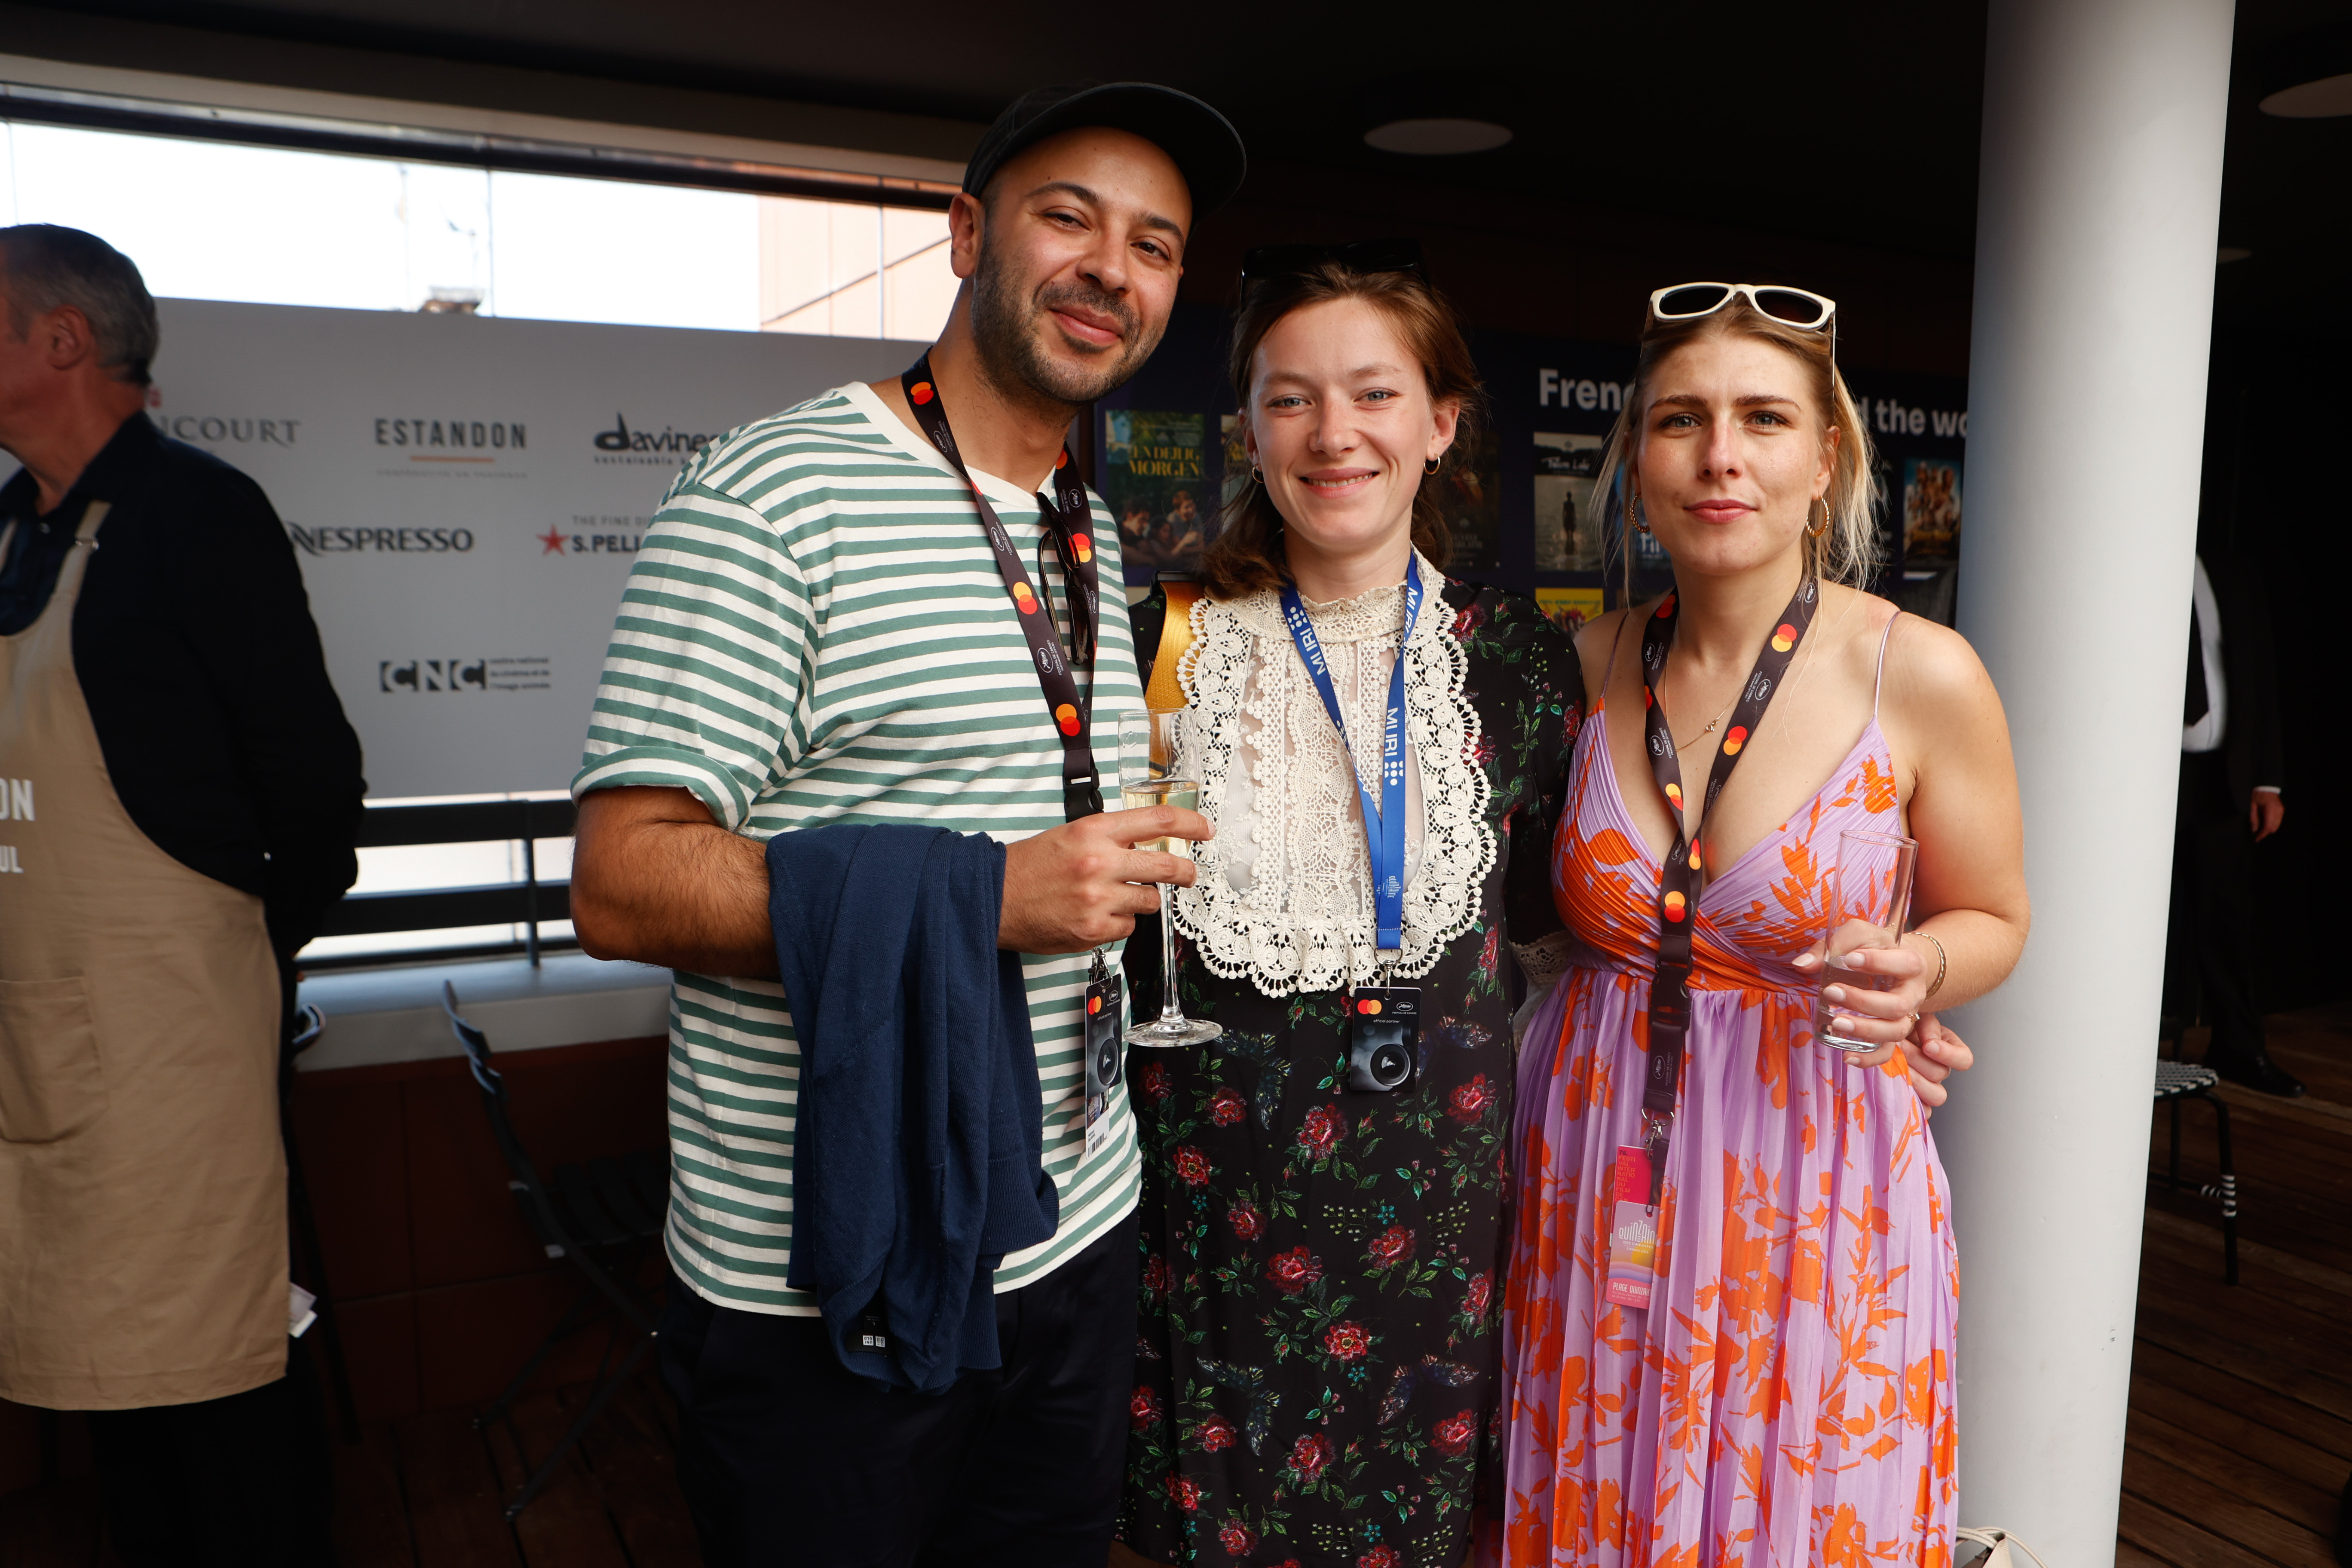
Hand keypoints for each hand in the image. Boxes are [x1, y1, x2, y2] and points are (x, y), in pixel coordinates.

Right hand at [999, 805, 1213, 953]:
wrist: (994, 897)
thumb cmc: (1029, 866)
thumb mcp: (1071, 835)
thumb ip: (1110, 837)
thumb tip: (1146, 845)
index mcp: (1094, 831)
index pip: (1158, 820)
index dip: (1191, 824)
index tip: (1204, 829)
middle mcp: (1100, 862)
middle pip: (1168, 866)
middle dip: (1186, 872)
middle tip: (1188, 874)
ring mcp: (1098, 899)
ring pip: (1149, 901)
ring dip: (1141, 899)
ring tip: (1116, 896)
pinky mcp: (1093, 929)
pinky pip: (1128, 927)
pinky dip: (1119, 922)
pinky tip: (1097, 914)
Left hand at [1791, 924, 1930, 1050]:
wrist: (1891, 962)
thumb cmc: (1871, 947)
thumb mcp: (1857, 935)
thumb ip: (1834, 945)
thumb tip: (1803, 965)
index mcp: (1911, 964)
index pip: (1904, 964)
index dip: (1878, 963)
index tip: (1849, 960)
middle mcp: (1912, 994)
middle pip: (1897, 1005)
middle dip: (1863, 1002)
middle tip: (1831, 992)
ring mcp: (1905, 1016)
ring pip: (1895, 1031)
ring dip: (1865, 1030)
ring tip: (1835, 1022)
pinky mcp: (1891, 1034)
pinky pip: (1887, 1052)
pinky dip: (1869, 1059)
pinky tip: (1847, 1057)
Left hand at [1896, 1014, 1973, 1115]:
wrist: (1877, 1035)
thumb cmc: (1897, 1024)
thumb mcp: (1915, 1016)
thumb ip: (1927, 1025)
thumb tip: (1932, 1042)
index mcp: (1947, 1048)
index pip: (1964, 1059)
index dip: (1949, 1055)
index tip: (1928, 1046)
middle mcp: (1940, 1069)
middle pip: (1940, 1074)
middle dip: (1917, 1059)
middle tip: (1898, 1046)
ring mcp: (1928, 1087)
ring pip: (1936, 1096)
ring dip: (1914, 1079)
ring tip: (1894, 1064)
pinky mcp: (1914, 1101)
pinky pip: (1922, 1111)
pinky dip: (1911, 1102)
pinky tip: (1895, 1087)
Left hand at [2250, 789, 2282, 841]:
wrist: (2267, 787)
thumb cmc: (2257, 795)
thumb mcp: (2252, 806)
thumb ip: (2253, 819)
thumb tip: (2254, 831)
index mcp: (2269, 810)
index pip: (2267, 827)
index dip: (2262, 835)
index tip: (2256, 839)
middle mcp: (2278, 812)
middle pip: (2273, 828)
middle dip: (2265, 833)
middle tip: (2256, 834)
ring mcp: (2281, 811)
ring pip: (2276, 826)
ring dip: (2268, 829)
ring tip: (2260, 829)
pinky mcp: (2282, 811)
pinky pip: (2278, 822)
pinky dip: (2272, 825)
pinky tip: (2265, 823)